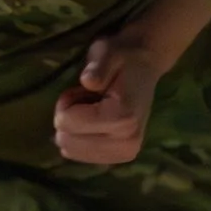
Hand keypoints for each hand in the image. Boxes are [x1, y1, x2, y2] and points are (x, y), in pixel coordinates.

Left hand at [53, 33, 162, 166]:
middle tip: (87, 99)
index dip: (66, 102)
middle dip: (69, 118)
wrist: (144, 66)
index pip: (67, 123)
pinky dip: (81, 138)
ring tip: (92, 109)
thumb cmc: (122, 58)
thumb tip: (88, 81)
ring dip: (74, 129)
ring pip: (70, 151)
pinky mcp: (121, 158)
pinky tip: (95, 122)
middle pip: (66, 141)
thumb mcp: (107, 52)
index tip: (83, 89)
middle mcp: (128, 142)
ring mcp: (126, 153)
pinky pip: (80, 156)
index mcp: (124, 118)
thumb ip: (98, 66)